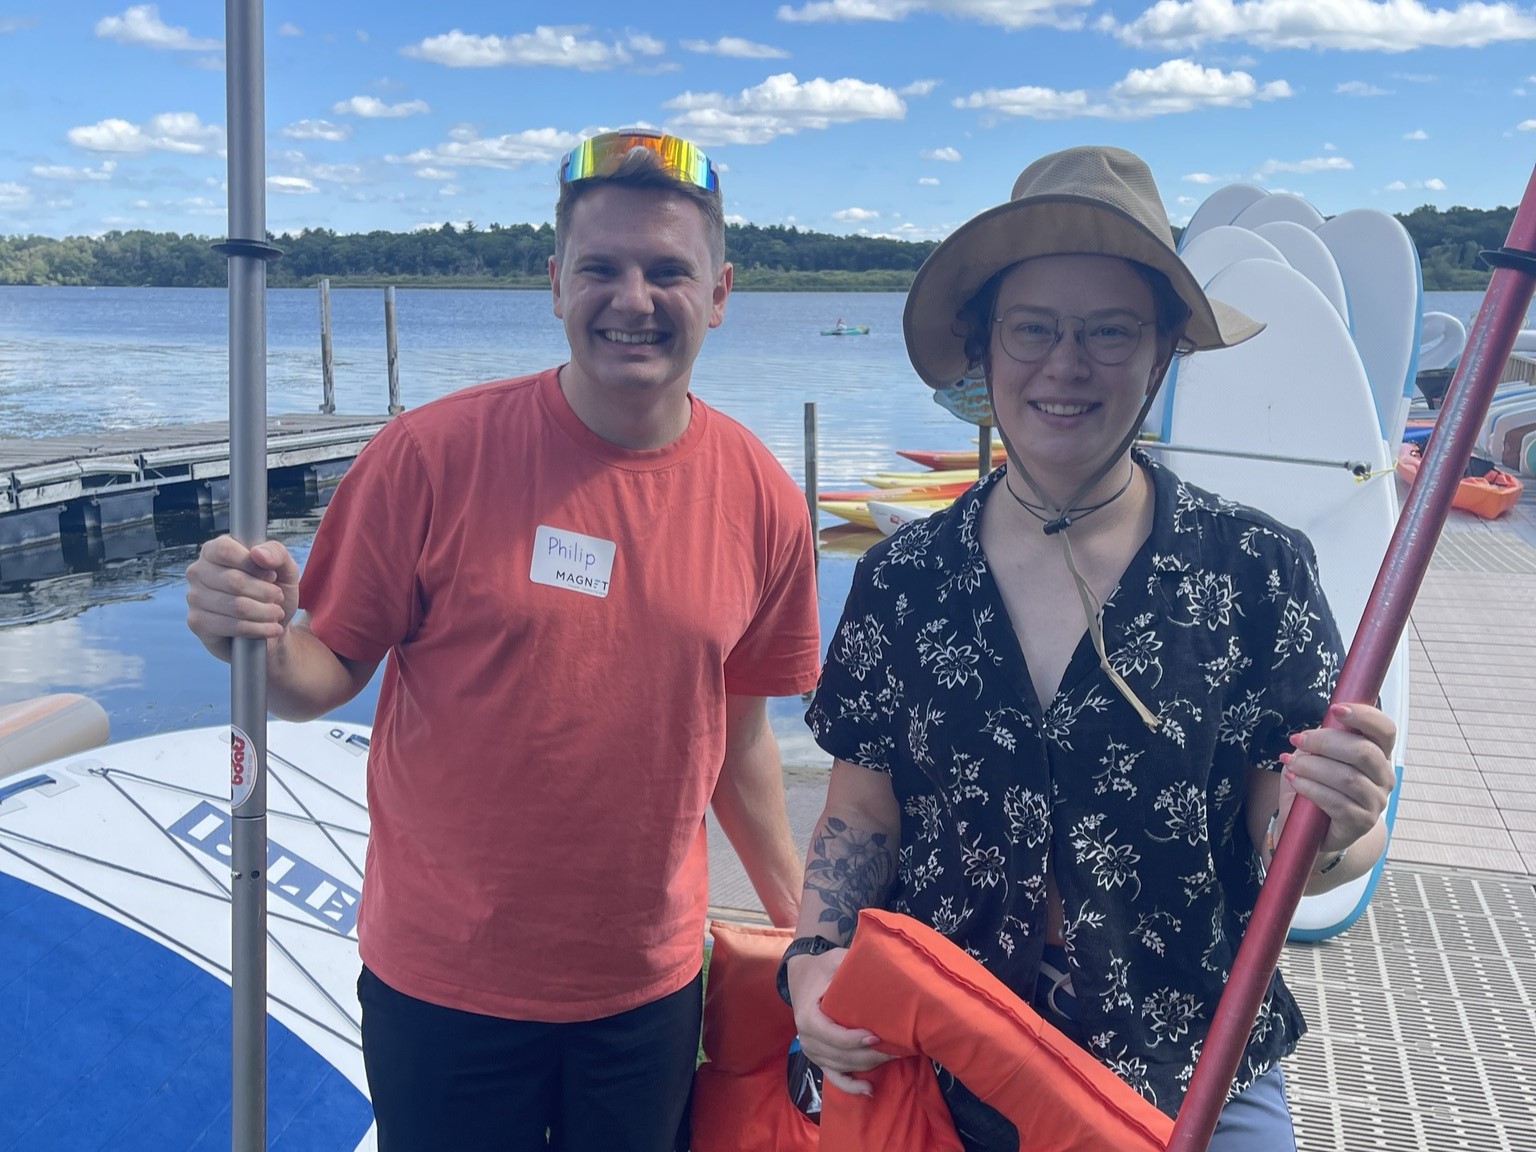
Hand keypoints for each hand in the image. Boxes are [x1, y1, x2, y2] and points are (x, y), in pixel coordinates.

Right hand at [185, 537, 299, 660]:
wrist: (272, 624)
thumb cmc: (274, 589)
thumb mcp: (284, 567)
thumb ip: (276, 553)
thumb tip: (257, 553)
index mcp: (214, 550)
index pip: (225, 550)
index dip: (253, 565)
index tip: (272, 576)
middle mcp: (198, 571)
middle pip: (233, 580)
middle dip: (265, 592)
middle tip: (278, 598)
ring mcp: (194, 598)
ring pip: (235, 605)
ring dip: (265, 612)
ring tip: (277, 613)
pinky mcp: (198, 622)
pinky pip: (231, 626)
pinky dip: (258, 629)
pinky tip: (271, 628)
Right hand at [786, 946, 891, 1096]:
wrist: (802, 977)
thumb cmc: (821, 968)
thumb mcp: (833, 961)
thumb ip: (848, 964)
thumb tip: (878, 963)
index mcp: (807, 1016)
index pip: (830, 1035)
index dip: (852, 1040)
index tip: (875, 1037)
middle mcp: (807, 1038)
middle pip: (840, 1054)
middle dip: (869, 1054)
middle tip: (897, 1047)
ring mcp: (813, 1051)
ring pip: (842, 1066)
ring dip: (868, 1065)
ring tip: (894, 1057)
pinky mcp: (820, 1058)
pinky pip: (835, 1077)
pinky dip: (851, 1086)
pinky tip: (869, 1090)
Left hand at [1277, 702, 1395, 858]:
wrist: (1314, 828)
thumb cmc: (1318, 785)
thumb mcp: (1318, 756)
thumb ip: (1322, 740)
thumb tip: (1310, 734)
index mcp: (1378, 753)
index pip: (1385, 730)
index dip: (1364, 716)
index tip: (1336, 709)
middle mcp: (1384, 776)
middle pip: (1363, 752)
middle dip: (1325, 742)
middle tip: (1297, 740)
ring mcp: (1376, 801)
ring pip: (1348, 778)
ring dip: (1313, 766)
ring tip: (1291, 763)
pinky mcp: (1362, 822)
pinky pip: (1337, 802)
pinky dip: (1311, 788)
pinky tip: (1295, 780)